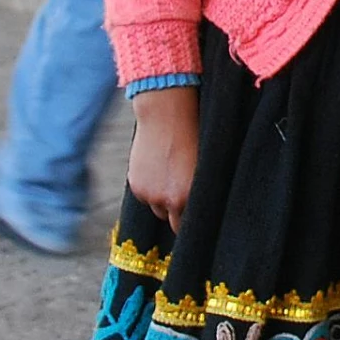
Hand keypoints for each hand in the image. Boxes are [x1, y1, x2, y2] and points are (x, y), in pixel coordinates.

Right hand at [128, 85, 199, 235]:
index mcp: (190, 196)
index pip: (191, 225)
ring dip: (163, 200)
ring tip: (170, 177)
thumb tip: (200, 205)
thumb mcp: (203, 166)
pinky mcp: (136, 186)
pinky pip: (145, 197)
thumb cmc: (193, 135)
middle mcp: (169, 199)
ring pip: (158, 209)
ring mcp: (150, 194)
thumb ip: (199, 191)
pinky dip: (150, 189)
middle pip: (174, 223)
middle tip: (183, 199)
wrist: (166, 114)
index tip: (196, 215)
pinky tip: (157, 169)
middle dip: (178, 214)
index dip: (194, 220)